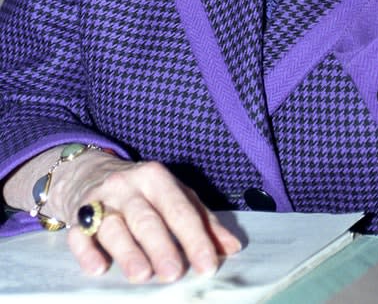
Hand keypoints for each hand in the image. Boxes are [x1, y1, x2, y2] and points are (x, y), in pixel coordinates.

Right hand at [61, 154, 240, 282]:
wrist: (89, 173)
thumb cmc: (142, 192)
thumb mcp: (174, 196)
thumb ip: (203, 220)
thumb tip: (231, 247)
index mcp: (156, 178)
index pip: (180, 209)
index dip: (195, 237)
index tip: (207, 265)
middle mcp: (128, 186)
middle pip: (146, 217)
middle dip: (161, 245)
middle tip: (173, 273)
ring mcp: (99, 200)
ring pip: (113, 226)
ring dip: (127, 251)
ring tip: (141, 275)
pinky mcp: (76, 217)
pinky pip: (79, 235)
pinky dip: (87, 252)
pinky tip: (98, 268)